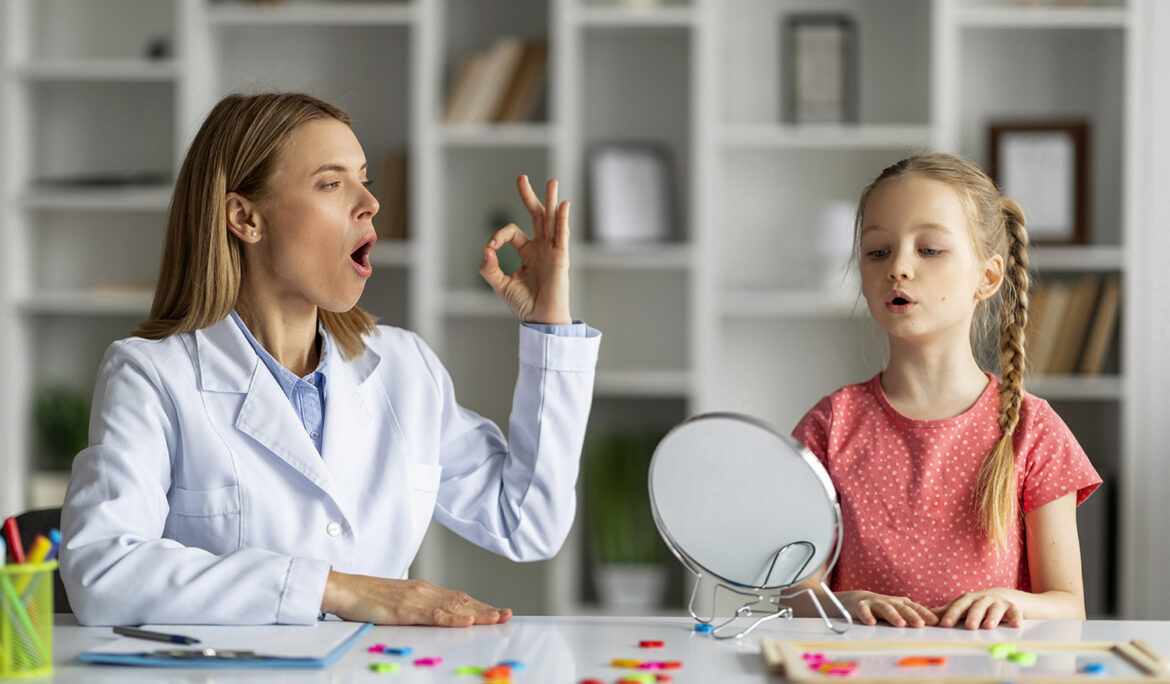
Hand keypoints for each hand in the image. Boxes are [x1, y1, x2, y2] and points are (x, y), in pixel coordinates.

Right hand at [321, 570, 511, 626]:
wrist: (345, 589)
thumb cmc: (368, 598)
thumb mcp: (399, 602)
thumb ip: (418, 609)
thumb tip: (435, 619)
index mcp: (424, 590)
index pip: (459, 598)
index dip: (480, 605)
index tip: (497, 611)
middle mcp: (424, 591)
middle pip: (462, 601)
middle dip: (485, 609)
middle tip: (507, 615)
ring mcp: (416, 599)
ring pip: (453, 607)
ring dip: (477, 614)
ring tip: (496, 618)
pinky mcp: (404, 610)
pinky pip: (432, 615)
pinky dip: (451, 619)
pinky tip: (465, 622)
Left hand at [479, 175, 571, 324]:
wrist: (541, 321)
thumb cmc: (525, 305)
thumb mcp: (501, 285)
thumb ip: (490, 268)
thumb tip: (486, 250)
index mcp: (528, 253)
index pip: (513, 233)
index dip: (498, 236)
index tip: (491, 248)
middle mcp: (542, 248)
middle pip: (537, 216)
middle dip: (530, 196)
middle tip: (522, 178)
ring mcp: (553, 251)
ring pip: (551, 220)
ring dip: (551, 200)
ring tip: (553, 181)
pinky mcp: (561, 258)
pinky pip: (562, 235)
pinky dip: (562, 220)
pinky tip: (563, 204)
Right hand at [837, 590, 938, 627]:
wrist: (859, 599)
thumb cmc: (884, 608)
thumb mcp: (900, 610)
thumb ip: (914, 615)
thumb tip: (936, 624)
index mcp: (901, 603)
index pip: (916, 608)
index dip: (925, 614)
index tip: (936, 622)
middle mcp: (890, 602)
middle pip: (902, 608)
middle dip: (912, 616)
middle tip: (920, 624)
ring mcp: (876, 603)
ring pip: (885, 609)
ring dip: (893, 616)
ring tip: (900, 624)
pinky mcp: (861, 605)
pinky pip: (864, 610)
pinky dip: (867, 616)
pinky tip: (871, 623)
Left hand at [931, 588, 1021, 629]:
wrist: (1007, 596)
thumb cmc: (979, 604)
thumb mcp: (963, 606)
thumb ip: (946, 612)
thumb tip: (926, 617)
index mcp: (968, 599)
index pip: (958, 606)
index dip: (951, 614)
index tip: (944, 625)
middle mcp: (983, 599)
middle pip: (976, 607)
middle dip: (972, 616)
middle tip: (968, 626)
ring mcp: (999, 603)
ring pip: (995, 609)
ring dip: (992, 617)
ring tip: (988, 626)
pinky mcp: (1014, 608)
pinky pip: (1015, 612)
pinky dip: (1016, 618)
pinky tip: (1016, 625)